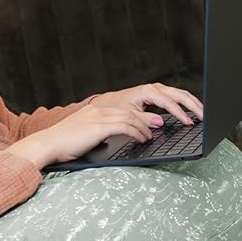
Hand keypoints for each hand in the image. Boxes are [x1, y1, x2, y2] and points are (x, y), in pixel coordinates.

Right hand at [5, 83, 202, 166]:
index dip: (172, 100)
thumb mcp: (104, 132)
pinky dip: (138, 133)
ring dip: (153, 125)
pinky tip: (145, 140)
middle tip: (193, 118)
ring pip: (137, 114)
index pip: (150, 94)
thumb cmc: (74, 142)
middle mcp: (109, 104)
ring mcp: (103, 113)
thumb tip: (155, 126)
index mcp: (112, 103)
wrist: (49, 145)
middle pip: (151, 96)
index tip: (190, 111)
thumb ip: (129, 126)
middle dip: (175, 105)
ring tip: (164, 133)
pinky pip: (124, 126)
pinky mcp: (98, 125)